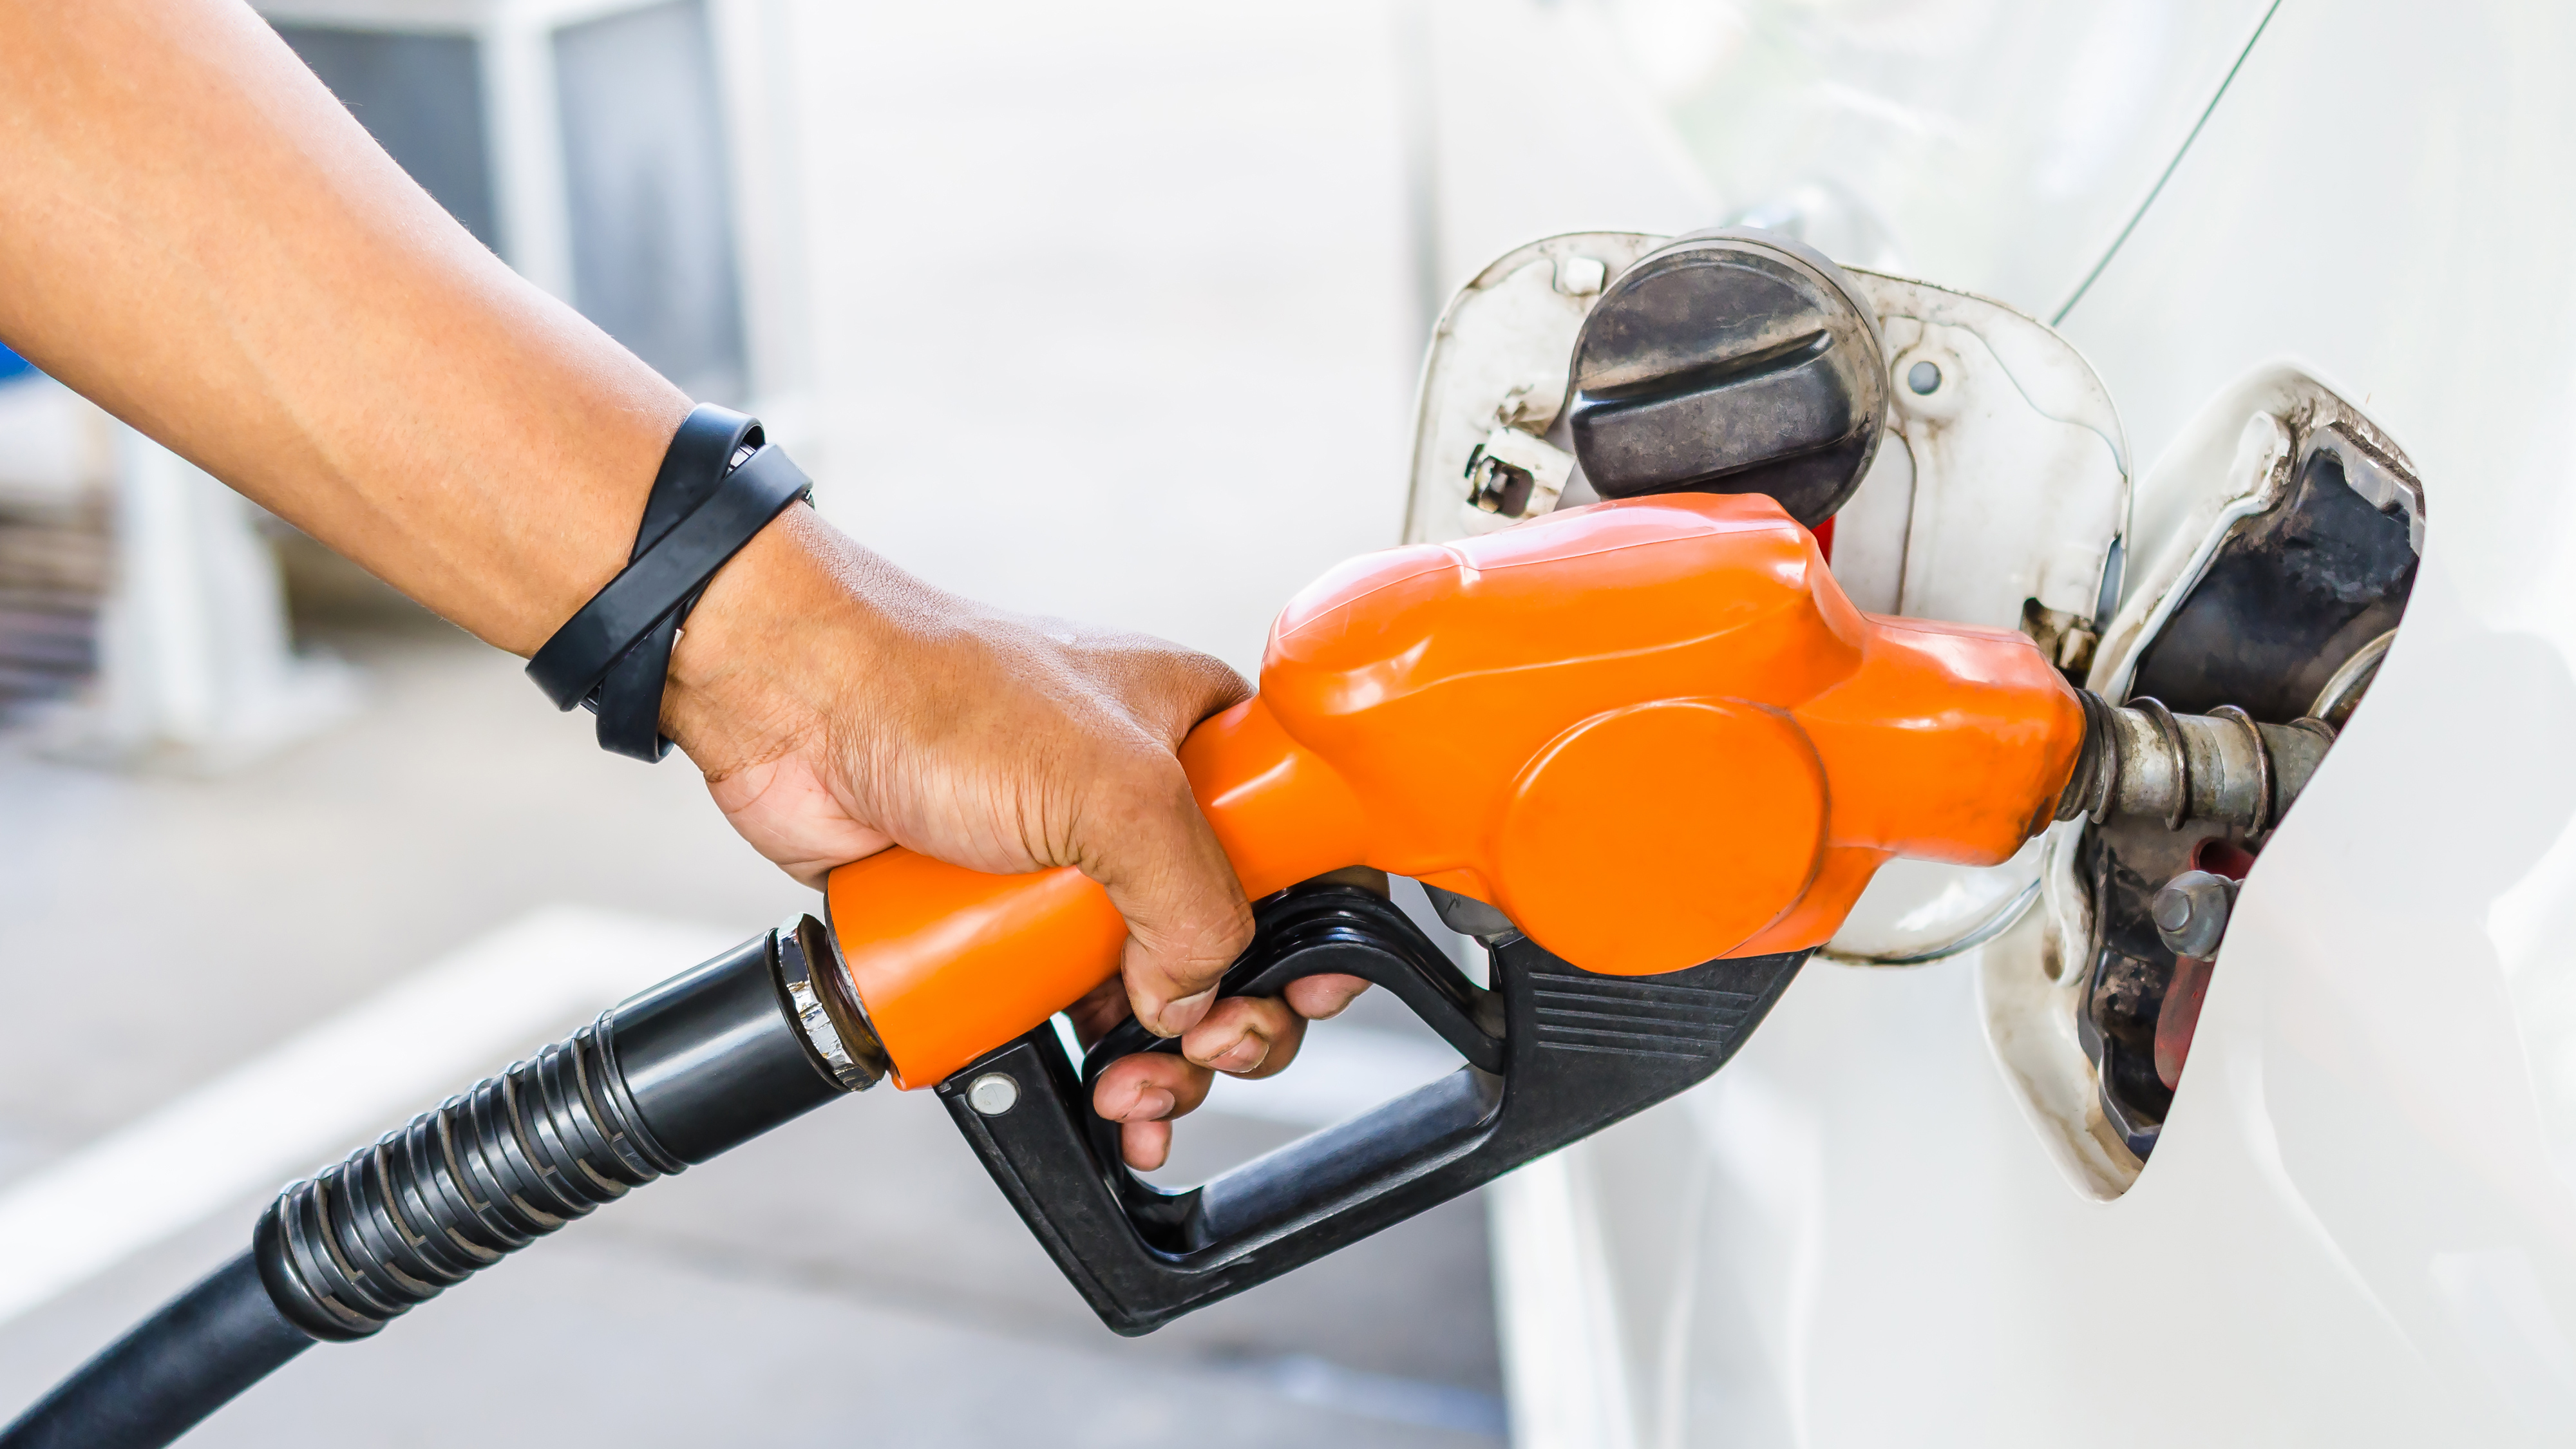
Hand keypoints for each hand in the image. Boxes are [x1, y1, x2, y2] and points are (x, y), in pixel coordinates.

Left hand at [665, 510, 1365, 1166]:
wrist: (793, 705)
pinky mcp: (1003, 916)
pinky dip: (1092, 1062)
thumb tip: (1197, 997)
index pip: (1307, 839)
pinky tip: (1102, 1096)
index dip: (1321, 923)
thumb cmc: (940, 692)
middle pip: (1234, 938)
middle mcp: (1145, 803)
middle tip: (1206, 1049)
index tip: (1308, 990)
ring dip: (1162, 1061)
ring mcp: (1073, 864)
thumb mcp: (1112, 788)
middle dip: (1232, 1017)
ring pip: (1154, 990)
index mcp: (1200, 739)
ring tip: (1136, 1090)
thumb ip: (1191, 898)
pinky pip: (1068, 1006)